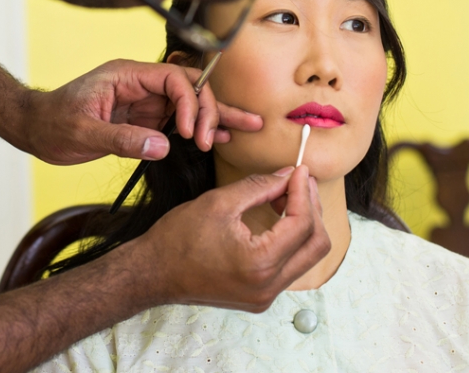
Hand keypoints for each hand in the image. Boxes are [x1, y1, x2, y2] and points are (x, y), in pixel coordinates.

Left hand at [22, 59, 261, 164]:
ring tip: (251, 125)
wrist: (33, 129)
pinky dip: (200, 129)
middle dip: (208, 111)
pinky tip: (223, 137)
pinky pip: (178, 122)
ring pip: (189, 104)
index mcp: (126, 75)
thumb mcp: (81, 132)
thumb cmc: (50, 122)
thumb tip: (163, 146)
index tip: (190, 133)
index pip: (173, 79)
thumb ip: (121, 138)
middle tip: (213, 140)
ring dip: (217, 116)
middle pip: (189, 89)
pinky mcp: (143, 120)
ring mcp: (143, 102)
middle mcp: (140, 85)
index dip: (189, 103)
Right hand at [128, 165, 329, 311]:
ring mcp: (265, 296)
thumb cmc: (177, 239)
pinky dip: (290, 241)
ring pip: (306, 258)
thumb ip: (259, 187)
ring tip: (288, 197)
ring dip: (303, 225)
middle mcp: (268, 287)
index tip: (299, 171)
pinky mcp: (259, 297)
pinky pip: (289, 267)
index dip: (303, 192)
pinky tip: (277, 219)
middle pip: (316, 245)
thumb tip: (289, 176)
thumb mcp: (219, 203)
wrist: (152, 272)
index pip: (302, 224)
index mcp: (260, 264)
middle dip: (312, 209)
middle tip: (300, 182)